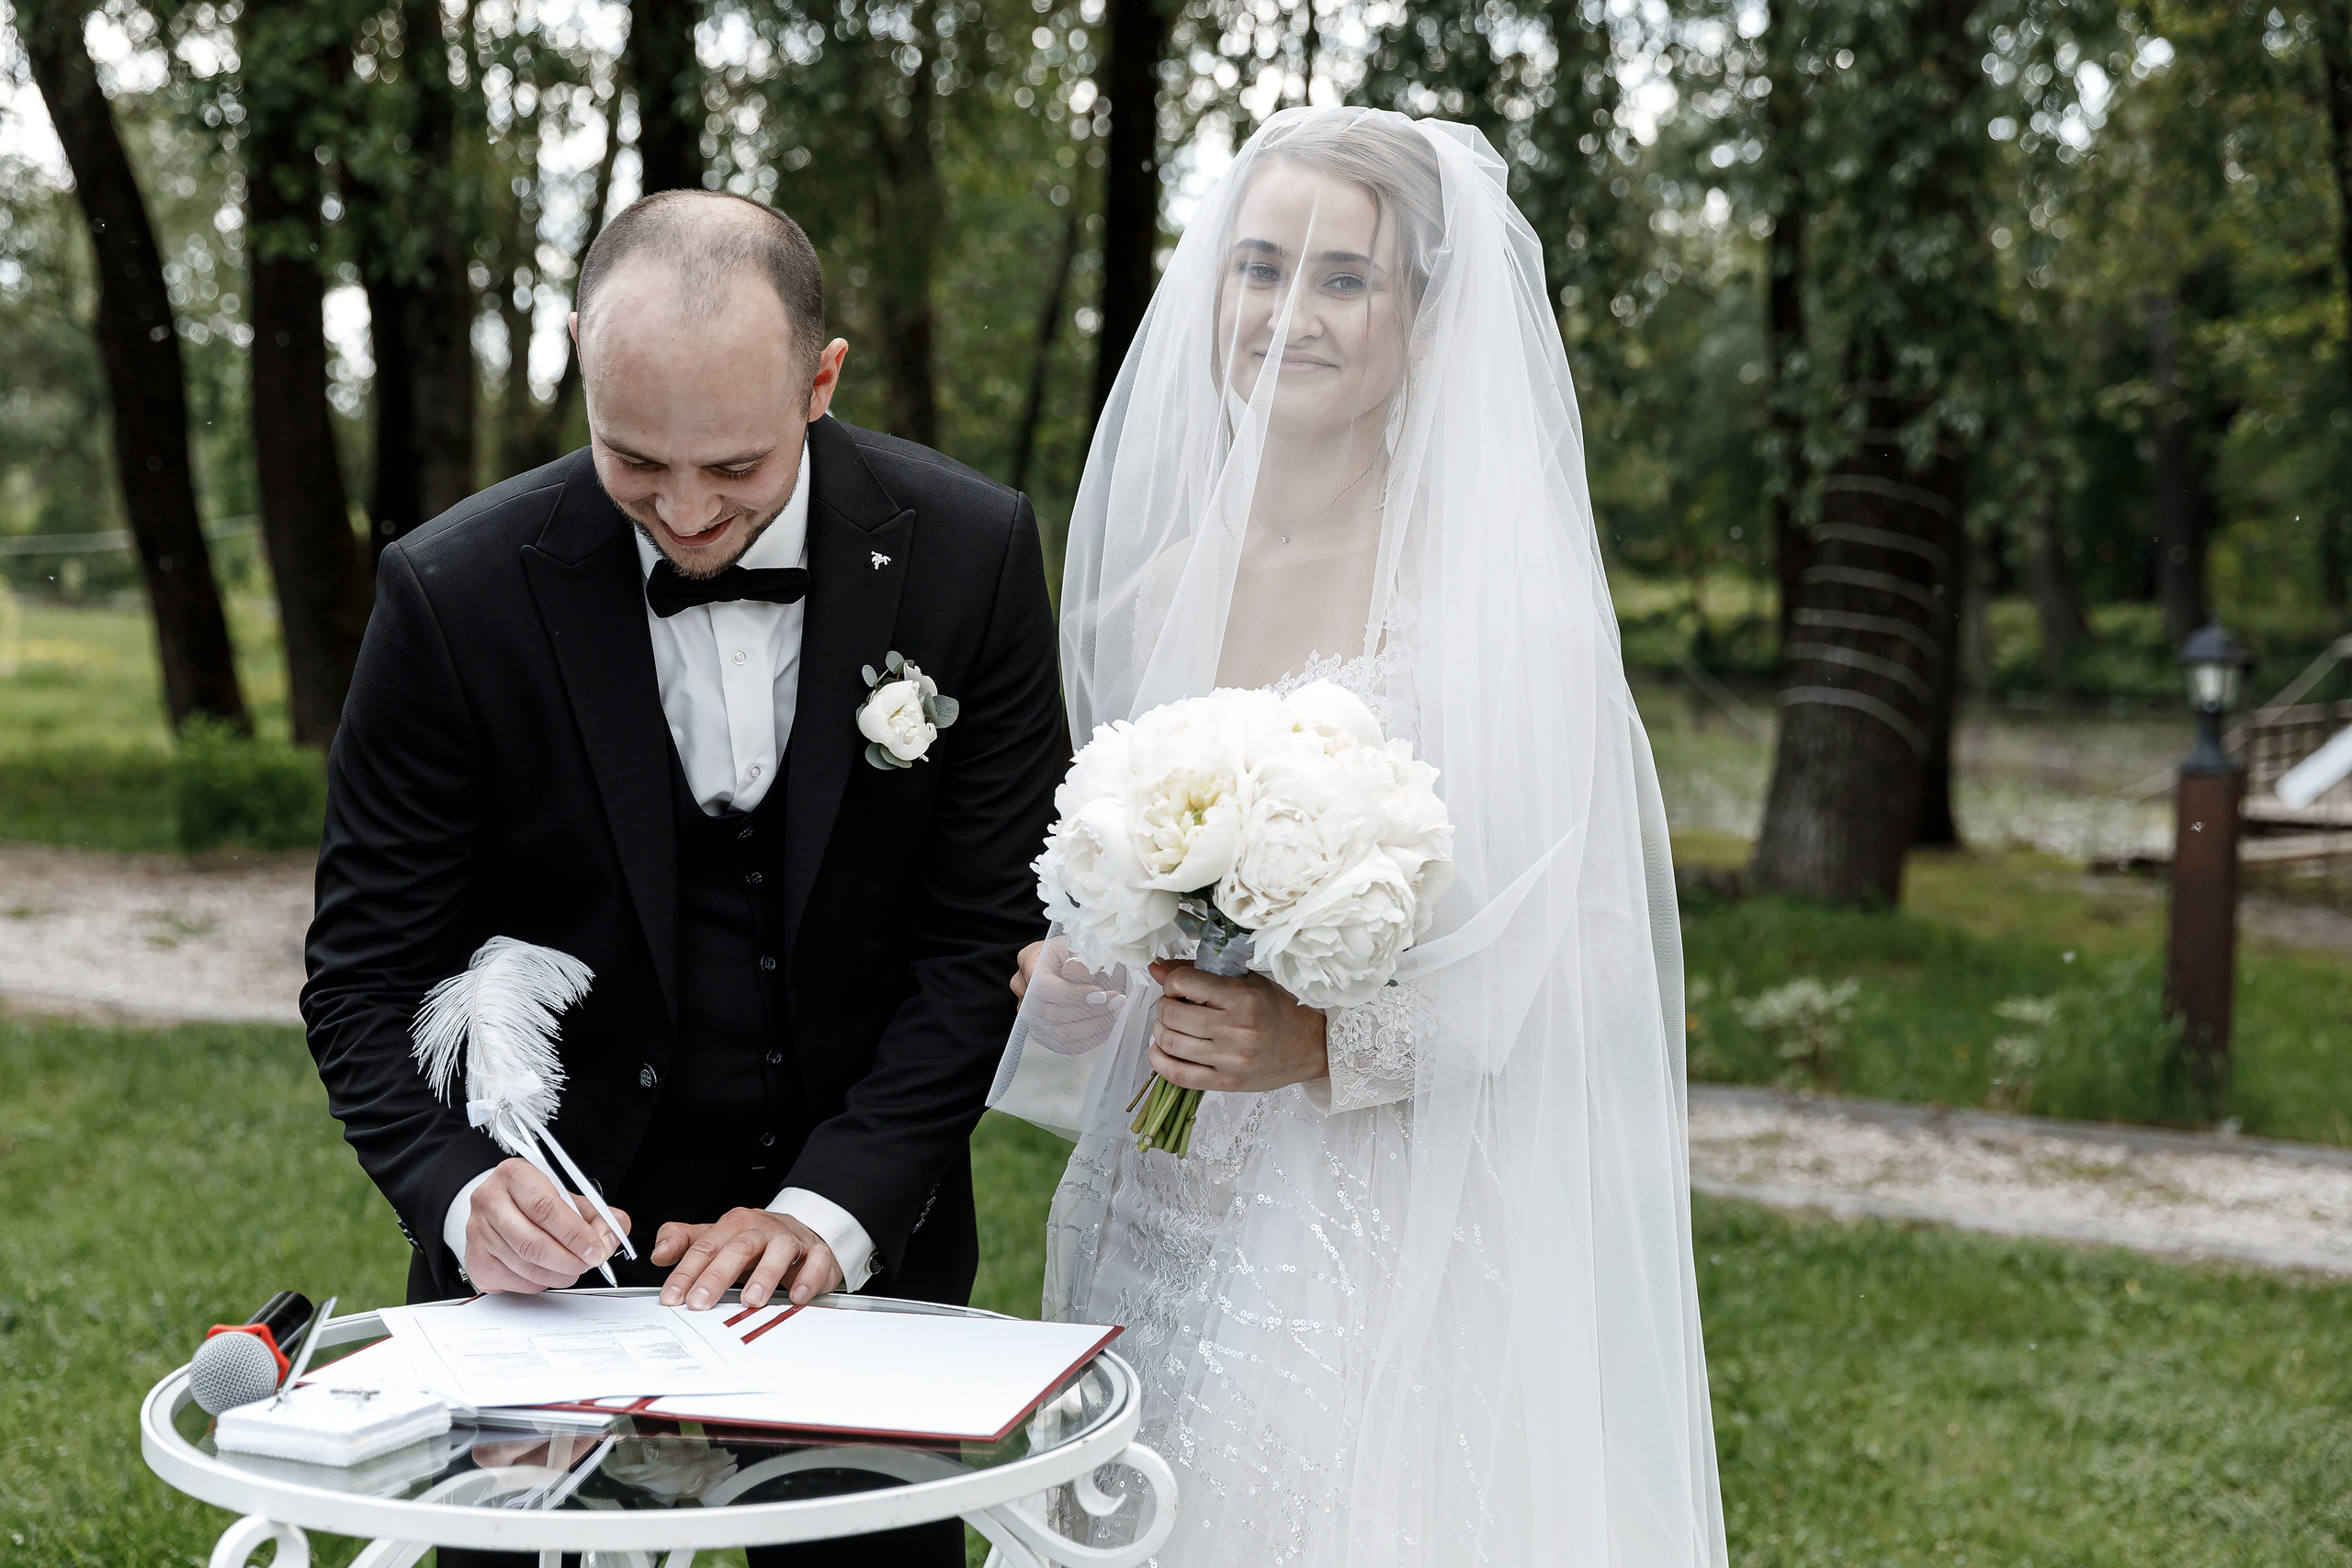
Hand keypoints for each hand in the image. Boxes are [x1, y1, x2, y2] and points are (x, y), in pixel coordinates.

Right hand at [463, 1157, 630, 1294]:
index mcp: (516, 1175)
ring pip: (524, 1266)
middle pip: (533, 1242)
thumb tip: (610, 1239)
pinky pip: (512, 1281)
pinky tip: (546, 1272)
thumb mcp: (570, 1197)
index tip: (596, 1250)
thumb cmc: (537, 1200)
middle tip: (588, 1264)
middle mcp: (489, 1200)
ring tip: (572, 1268)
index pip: (545, 1207)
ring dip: (557, 1274)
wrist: (499, 1205)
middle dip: (569, 1260)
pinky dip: (537, 1283)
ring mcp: (477, 1231)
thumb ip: (599, 1215)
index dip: (575, 1234)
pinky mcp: (474, 1259)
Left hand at [653, 1208, 843, 1310]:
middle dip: (717, 1276)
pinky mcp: (818, 1253)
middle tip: (700, 1302)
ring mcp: (791, 1239)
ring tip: (751, 1300)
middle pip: (738, 1248)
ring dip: (765, 1274)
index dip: (686, 1272)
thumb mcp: (718, 1238)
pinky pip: (816, 1261)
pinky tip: (796, 1297)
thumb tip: (658, 1253)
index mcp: (734, 1225)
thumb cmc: (756, 1241)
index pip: (705, 1247)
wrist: (803, 1232)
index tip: (672, 1297)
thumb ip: (685, 1242)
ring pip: (779, 1249)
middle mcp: (762, 1229)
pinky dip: (808, 1277)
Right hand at [1011, 934, 1126, 1055]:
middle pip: (1050, 1014)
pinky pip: (1064, 1045)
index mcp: (1030, 960)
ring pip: (1058, 1034)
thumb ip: (1080, 959)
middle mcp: (1024, 989)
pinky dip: (1088, 1040)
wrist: (1079, 962)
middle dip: (1089, 1011)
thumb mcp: (1084, 946)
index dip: (1073, 995)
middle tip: (1117, 1002)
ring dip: (1093, 1027)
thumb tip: (1074, 972)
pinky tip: (1106, 1027)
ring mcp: (1030, 1014)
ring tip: (1115, 1013)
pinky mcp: (1043, 1032)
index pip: (1043, 987)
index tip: (1101, 994)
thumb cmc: (1081, 951)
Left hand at [1145, 958, 1327, 1093]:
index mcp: (1242, 997)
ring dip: (1160, 1030)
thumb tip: (1156, 968)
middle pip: (1171, 1013)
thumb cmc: (1279, 1010)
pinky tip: (1162, 1050)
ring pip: (1169, 1042)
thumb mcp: (1246, 981)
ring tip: (1170, 1025)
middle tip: (1173, 1004)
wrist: (1311, 1047)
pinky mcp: (1225, 1083)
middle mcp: (1235, 1029)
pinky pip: (1177, 1074)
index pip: (1183, 983)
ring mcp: (1229, 1059)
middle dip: (1164, 1005)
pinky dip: (1159, 1060)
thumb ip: (1201, 973)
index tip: (1178, 986)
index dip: (1172, 982)